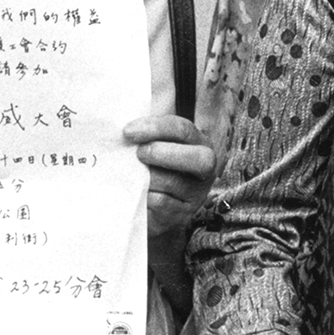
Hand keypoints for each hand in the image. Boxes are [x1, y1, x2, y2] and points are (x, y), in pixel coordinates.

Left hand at [123, 113, 215, 237]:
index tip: (128, 131)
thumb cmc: (153, 167)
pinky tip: (138, 192)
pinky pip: (161, 202)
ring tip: (134, 175)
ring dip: (147, 176)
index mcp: (199, 143)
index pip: (182, 129)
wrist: (154, 208)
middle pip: (196, 157)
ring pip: (172, 182)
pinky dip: (145, 195)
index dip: (156, 128)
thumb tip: (133, 120)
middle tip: (138, 154)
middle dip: (161, 152)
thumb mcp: (157, 145)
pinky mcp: (182, 214)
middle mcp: (205, 167)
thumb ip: (152, 131)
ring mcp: (196, 193)